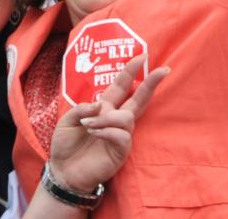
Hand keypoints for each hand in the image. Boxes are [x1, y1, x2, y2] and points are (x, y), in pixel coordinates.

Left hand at [47, 54, 168, 192]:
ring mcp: (120, 135)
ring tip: (88, 125)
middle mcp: (115, 119)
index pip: (121, 86)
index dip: (130, 71)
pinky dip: (106, 131)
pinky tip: (94, 133)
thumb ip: (82, 108)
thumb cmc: (66, 144)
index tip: (142, 56)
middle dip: (150, 84)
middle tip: (163, 69)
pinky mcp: (120, 152)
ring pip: (126, 118)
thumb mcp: (67, 120)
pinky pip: (121, 136)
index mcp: (104, 108)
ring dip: (106, 118)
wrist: (63, 170)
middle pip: (138, 99)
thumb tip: (100, 104)